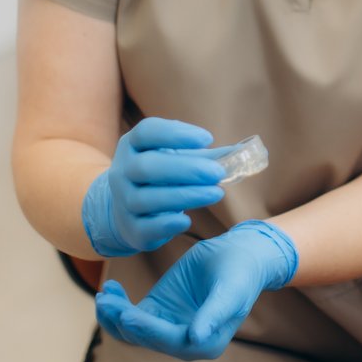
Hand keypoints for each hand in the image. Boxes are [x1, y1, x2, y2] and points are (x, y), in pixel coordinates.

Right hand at [81, 118, 226, 257]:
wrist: (124, 211)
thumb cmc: (158, 178)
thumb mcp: (174, 159)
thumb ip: (204, 156)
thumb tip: (240, 152)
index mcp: (132, 145)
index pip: (147, 132)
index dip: (176, 134)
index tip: (207, 139)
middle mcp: (122, 171)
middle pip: (147, 167)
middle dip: (186, 169)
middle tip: (217, 172)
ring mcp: (122, 201)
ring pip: (148, 198)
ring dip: (185, 195)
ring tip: (216, 193)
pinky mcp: (131, 229)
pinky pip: (146, 227)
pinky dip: (167, 224)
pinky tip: (187, 220)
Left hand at [94, 220, 297, 360]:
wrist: (241, 254)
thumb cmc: (241, 272)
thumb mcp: (231, 291)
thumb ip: (214, 314)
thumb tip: (196, 339)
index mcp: (206, 344)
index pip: (170, 340)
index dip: (147, 329)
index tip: (127, 314)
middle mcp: (185, 342)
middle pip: (146, 338)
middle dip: (123, 321)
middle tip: (107, 301)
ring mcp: (169, 326)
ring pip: (133, 330)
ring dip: (115, 316)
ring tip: (105, 295)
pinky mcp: (158, 310)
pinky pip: (131, 314)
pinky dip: (118, 304)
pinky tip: (110, 289)